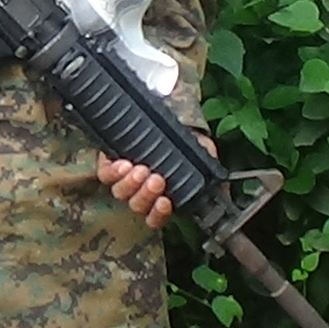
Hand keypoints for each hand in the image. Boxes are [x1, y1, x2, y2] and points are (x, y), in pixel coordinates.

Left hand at [97, 132, 217, 229]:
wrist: (169, 111)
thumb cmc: (186, 137)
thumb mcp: (202, 152)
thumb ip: (210, 173)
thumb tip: (223, 193)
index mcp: (162, 194)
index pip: (155, 217)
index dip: (158, 215)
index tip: (165, 202)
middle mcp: (141, 190)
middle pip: (137, 205)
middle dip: (146, 194)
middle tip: (157, 178)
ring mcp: (124, 177)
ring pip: (121, 192)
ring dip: (131, 184)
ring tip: (141, 169)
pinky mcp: (108, 162)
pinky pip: (105, 175)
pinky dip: (113, 172)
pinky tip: (123, 164)